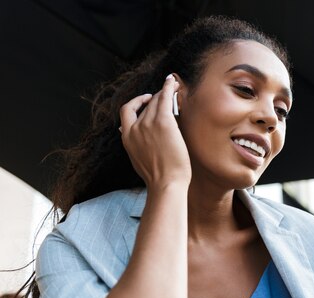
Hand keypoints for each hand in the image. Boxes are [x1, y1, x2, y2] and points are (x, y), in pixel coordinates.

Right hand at [119, 74, 191, 189]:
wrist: (166, 183)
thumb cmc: (158, 177)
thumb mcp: (137, 160)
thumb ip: (133, 144)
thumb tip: (125, 133)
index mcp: (127, 137)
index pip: (126, 113)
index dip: (136, 103)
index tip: (145, 101)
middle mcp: (135, 128)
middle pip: (145, 106)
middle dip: (155, 98)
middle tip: (166, 93)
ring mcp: (148, 124)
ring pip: (156, 101)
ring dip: (164, 92)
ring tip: (174, 86)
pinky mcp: (163, 123)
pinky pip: (165, 99)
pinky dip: (168, 88)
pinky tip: (173, 83)